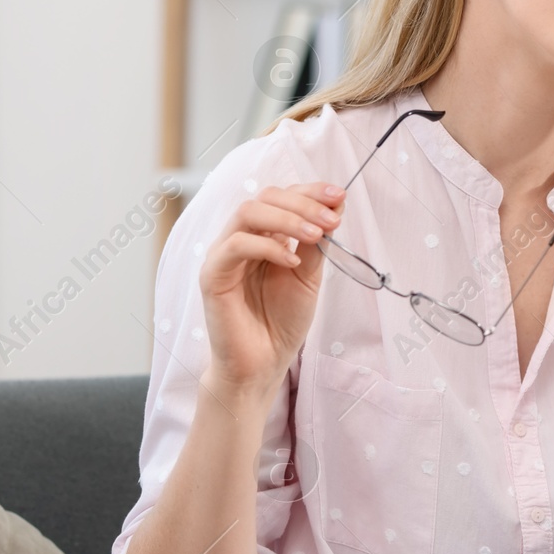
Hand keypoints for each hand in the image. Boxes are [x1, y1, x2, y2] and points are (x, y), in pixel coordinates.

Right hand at [199, 182, 344, 396]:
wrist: (263, 363)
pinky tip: (293, 262)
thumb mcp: (309, 276)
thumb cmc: (282, 321)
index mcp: (263, 235)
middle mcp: (241, 237)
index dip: (311, 191)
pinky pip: (236, 245)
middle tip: (332, 219)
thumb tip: (336, 205)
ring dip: (287, 219)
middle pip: (266, 197)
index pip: (282, 197)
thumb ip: (316, 243)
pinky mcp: (212, 274)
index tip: (340, 196)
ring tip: (316, 234)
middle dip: (303, 203)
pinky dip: (268, 247)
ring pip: (248, 212)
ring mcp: (224, 253)